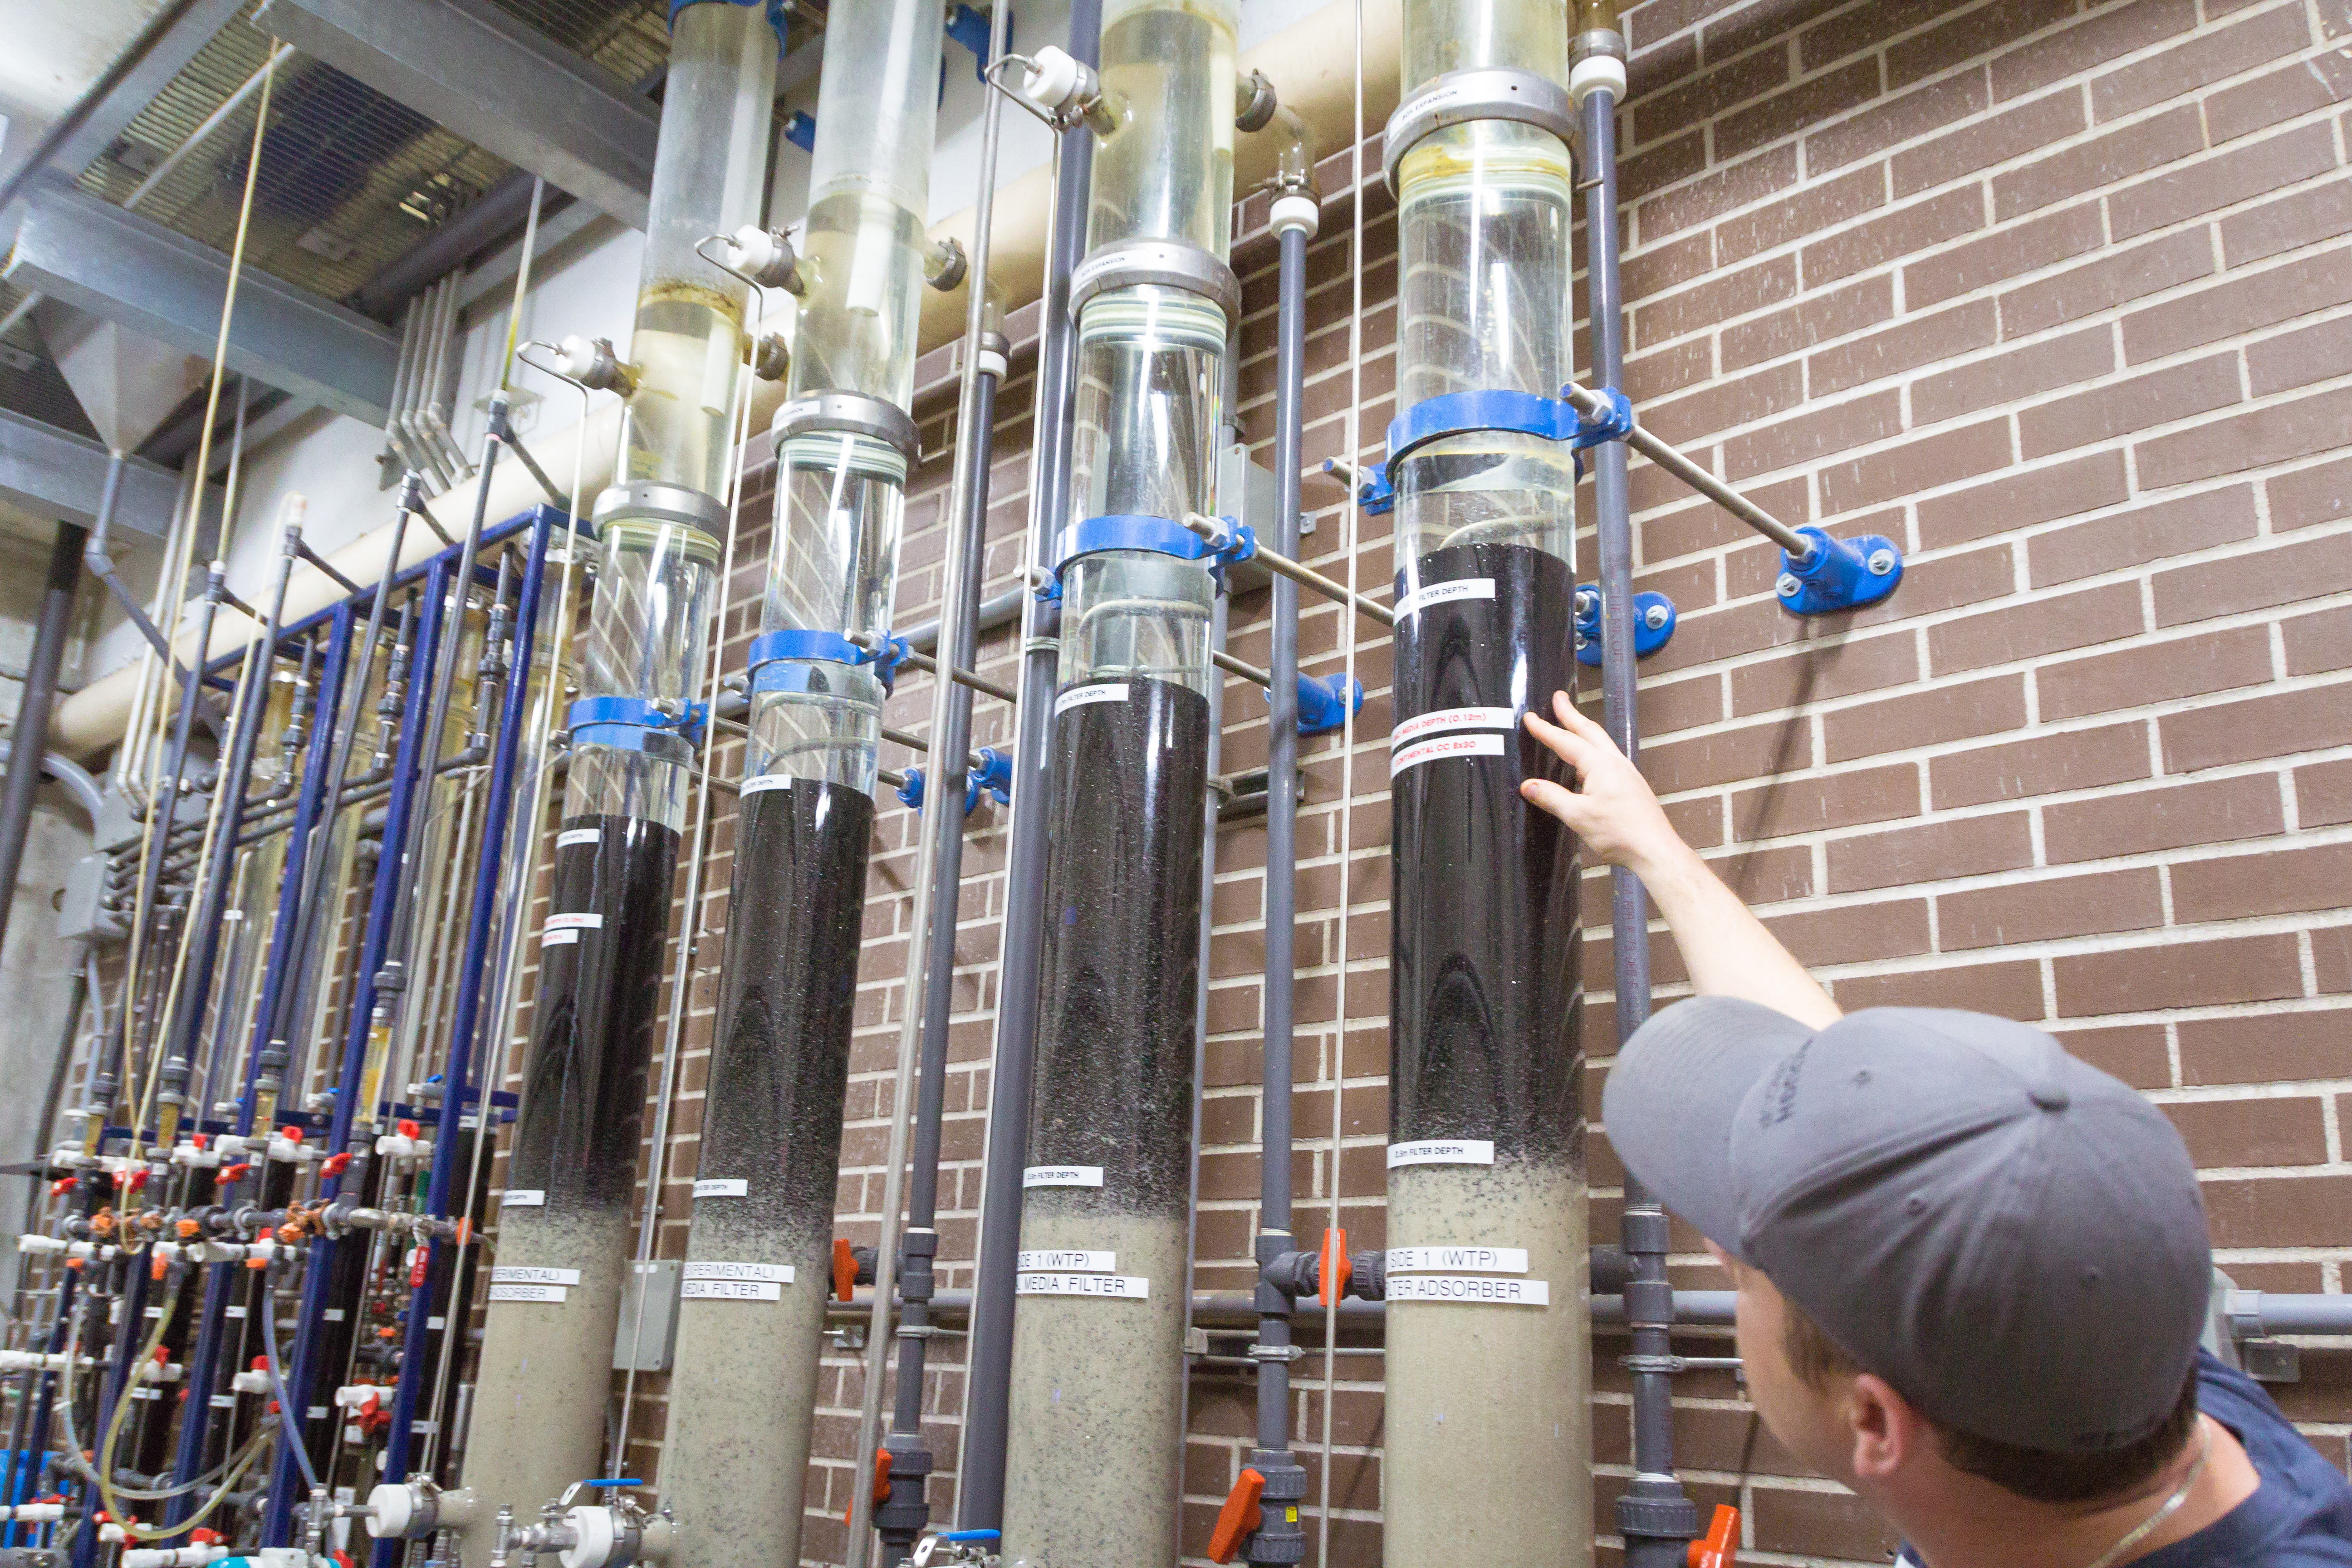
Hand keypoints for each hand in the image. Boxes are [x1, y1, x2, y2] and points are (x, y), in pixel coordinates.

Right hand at [1520, 692, 1688, 877]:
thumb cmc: (1621, 833)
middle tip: (1559, 698)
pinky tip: (1589, 764)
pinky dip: (1594, 750)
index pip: (1566, 742)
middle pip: (1589, 731)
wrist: (1655, 849)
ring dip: (1584, 730)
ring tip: (1572, 724)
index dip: (1545, 729)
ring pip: (1601, 743)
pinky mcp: (1631, 785)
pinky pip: (1609, 759)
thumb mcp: (1578, 815)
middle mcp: (1615, 763)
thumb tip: (1528, 785)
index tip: (1530, 717)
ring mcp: (1626, 773)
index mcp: (1600, 765)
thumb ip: (1551, 797)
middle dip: (1571, 714)